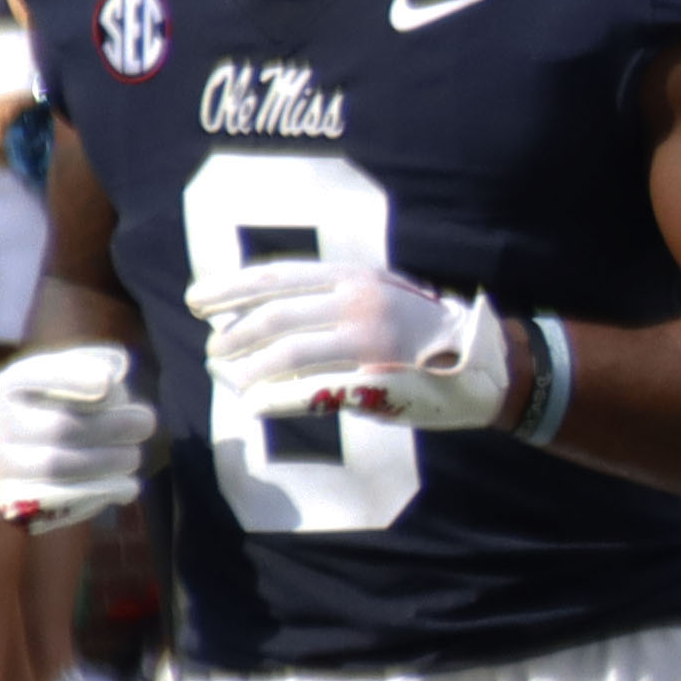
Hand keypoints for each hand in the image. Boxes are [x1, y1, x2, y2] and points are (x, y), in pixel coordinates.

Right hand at [0, 342, 157, 529]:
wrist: (32, 460)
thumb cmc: (63, 408)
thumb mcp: (70, 380)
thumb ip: (85, 374)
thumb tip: (106, 386)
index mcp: (8, 389)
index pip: (37, 378)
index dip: (74, 379)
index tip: (110, 382)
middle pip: (61, 427)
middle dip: (115, 426)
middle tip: (146, 421)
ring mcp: (1, 469)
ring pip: (60, 466)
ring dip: (113, 460)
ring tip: (133, 454)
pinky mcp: (17, 505)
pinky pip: (60, 501)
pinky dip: (104, 491)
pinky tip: (128, 484)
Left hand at [190, 260, 525, 430]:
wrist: (485, 362)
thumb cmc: (419, 330)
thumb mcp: (377, 293)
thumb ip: (326, 296)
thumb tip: (253, 310)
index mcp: (356, 276)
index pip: (277, 276)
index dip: (229, 288)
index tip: (196, 300)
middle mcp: (360, 304)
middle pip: (273, 318)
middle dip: (232, 336)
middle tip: (213, 350)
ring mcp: (368, 345)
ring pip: (284, 356)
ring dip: (246, 371)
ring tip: (229, 379)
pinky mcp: (374, 384)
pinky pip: (308, 392)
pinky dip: (274, 399)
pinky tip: (255, 403)